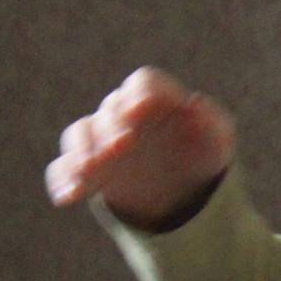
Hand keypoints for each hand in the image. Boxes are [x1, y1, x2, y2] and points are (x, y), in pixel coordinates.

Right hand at [47, 68, 234, 230]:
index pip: (144, 83)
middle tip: (120, 147)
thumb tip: (194, 102)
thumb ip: (211, 120)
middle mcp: (124, 114)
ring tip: (89, 171)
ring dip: (81, 150)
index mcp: (157, 98)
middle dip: (111, 126)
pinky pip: (64, 167)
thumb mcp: (218, 140)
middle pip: (110, 109)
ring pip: (80, 133)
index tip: (139, 113)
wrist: (187, 188)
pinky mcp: (88, 166)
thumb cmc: (205, 153)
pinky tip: (68, 197)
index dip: (139, 94)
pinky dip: (62, 179)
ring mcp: (102, 139)